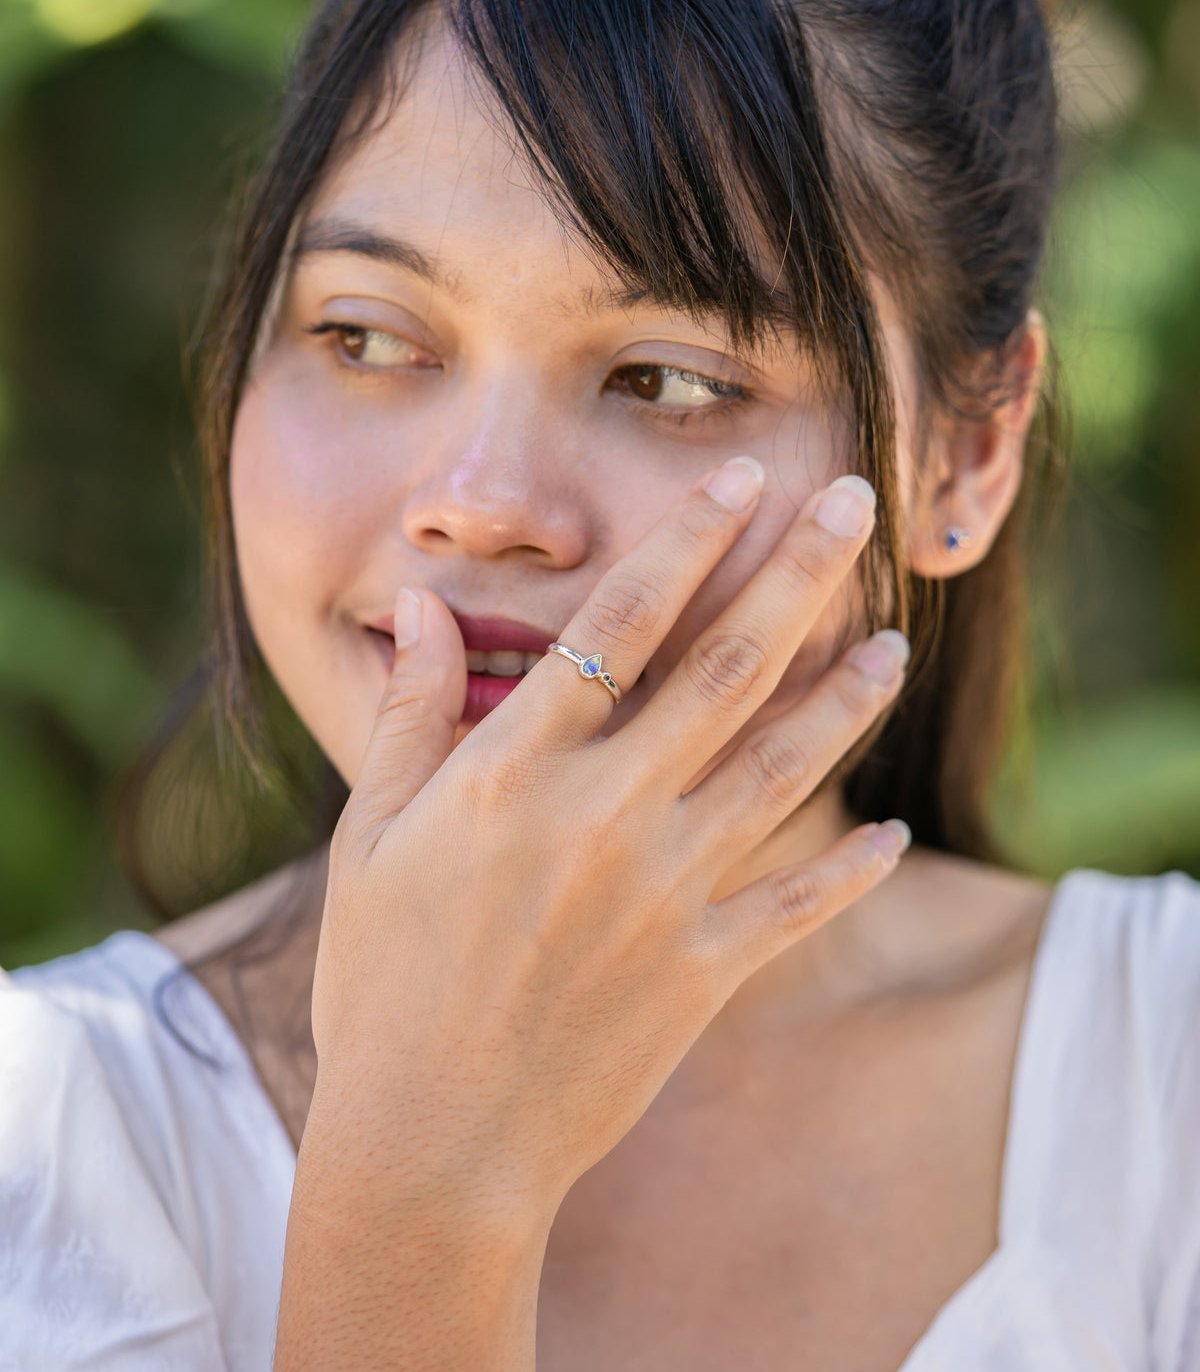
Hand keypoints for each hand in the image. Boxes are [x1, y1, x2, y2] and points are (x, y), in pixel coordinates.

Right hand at [278, 458, 909, 1368]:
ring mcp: (666, 892)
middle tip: (856, 503)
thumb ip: (409, 712)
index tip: (741, 476)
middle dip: (800, 575)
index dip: (689, 538)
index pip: (622, 621)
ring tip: (898, 641)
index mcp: (517, 769)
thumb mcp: (372, 835)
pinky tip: (895, 832)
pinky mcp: (704, 969)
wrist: (432, 1144)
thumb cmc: (382, 982)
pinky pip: (796, 905)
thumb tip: (419, 605)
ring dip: (847, 697)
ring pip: (782, 768)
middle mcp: (607, 813)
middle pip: (728, 669)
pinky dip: (850, 868)